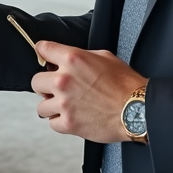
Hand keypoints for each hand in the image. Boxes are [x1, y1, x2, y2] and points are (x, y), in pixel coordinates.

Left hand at [31, 41, 146, 143]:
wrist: (136, 109)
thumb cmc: (125, 85)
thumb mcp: (105, 57)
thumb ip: (81, 56)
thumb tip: (68, 58)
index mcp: (73, 59)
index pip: (43, 49)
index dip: (43, 53)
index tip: (43, 57)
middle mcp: (64, 80)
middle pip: (35, 81)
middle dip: (45, 84)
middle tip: (56, 87)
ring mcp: (64, 103)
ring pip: (40, 106)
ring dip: (51, 105)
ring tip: (65, 105)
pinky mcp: (68, 123)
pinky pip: (52, 123)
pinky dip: (60, 121)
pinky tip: (71, 116)